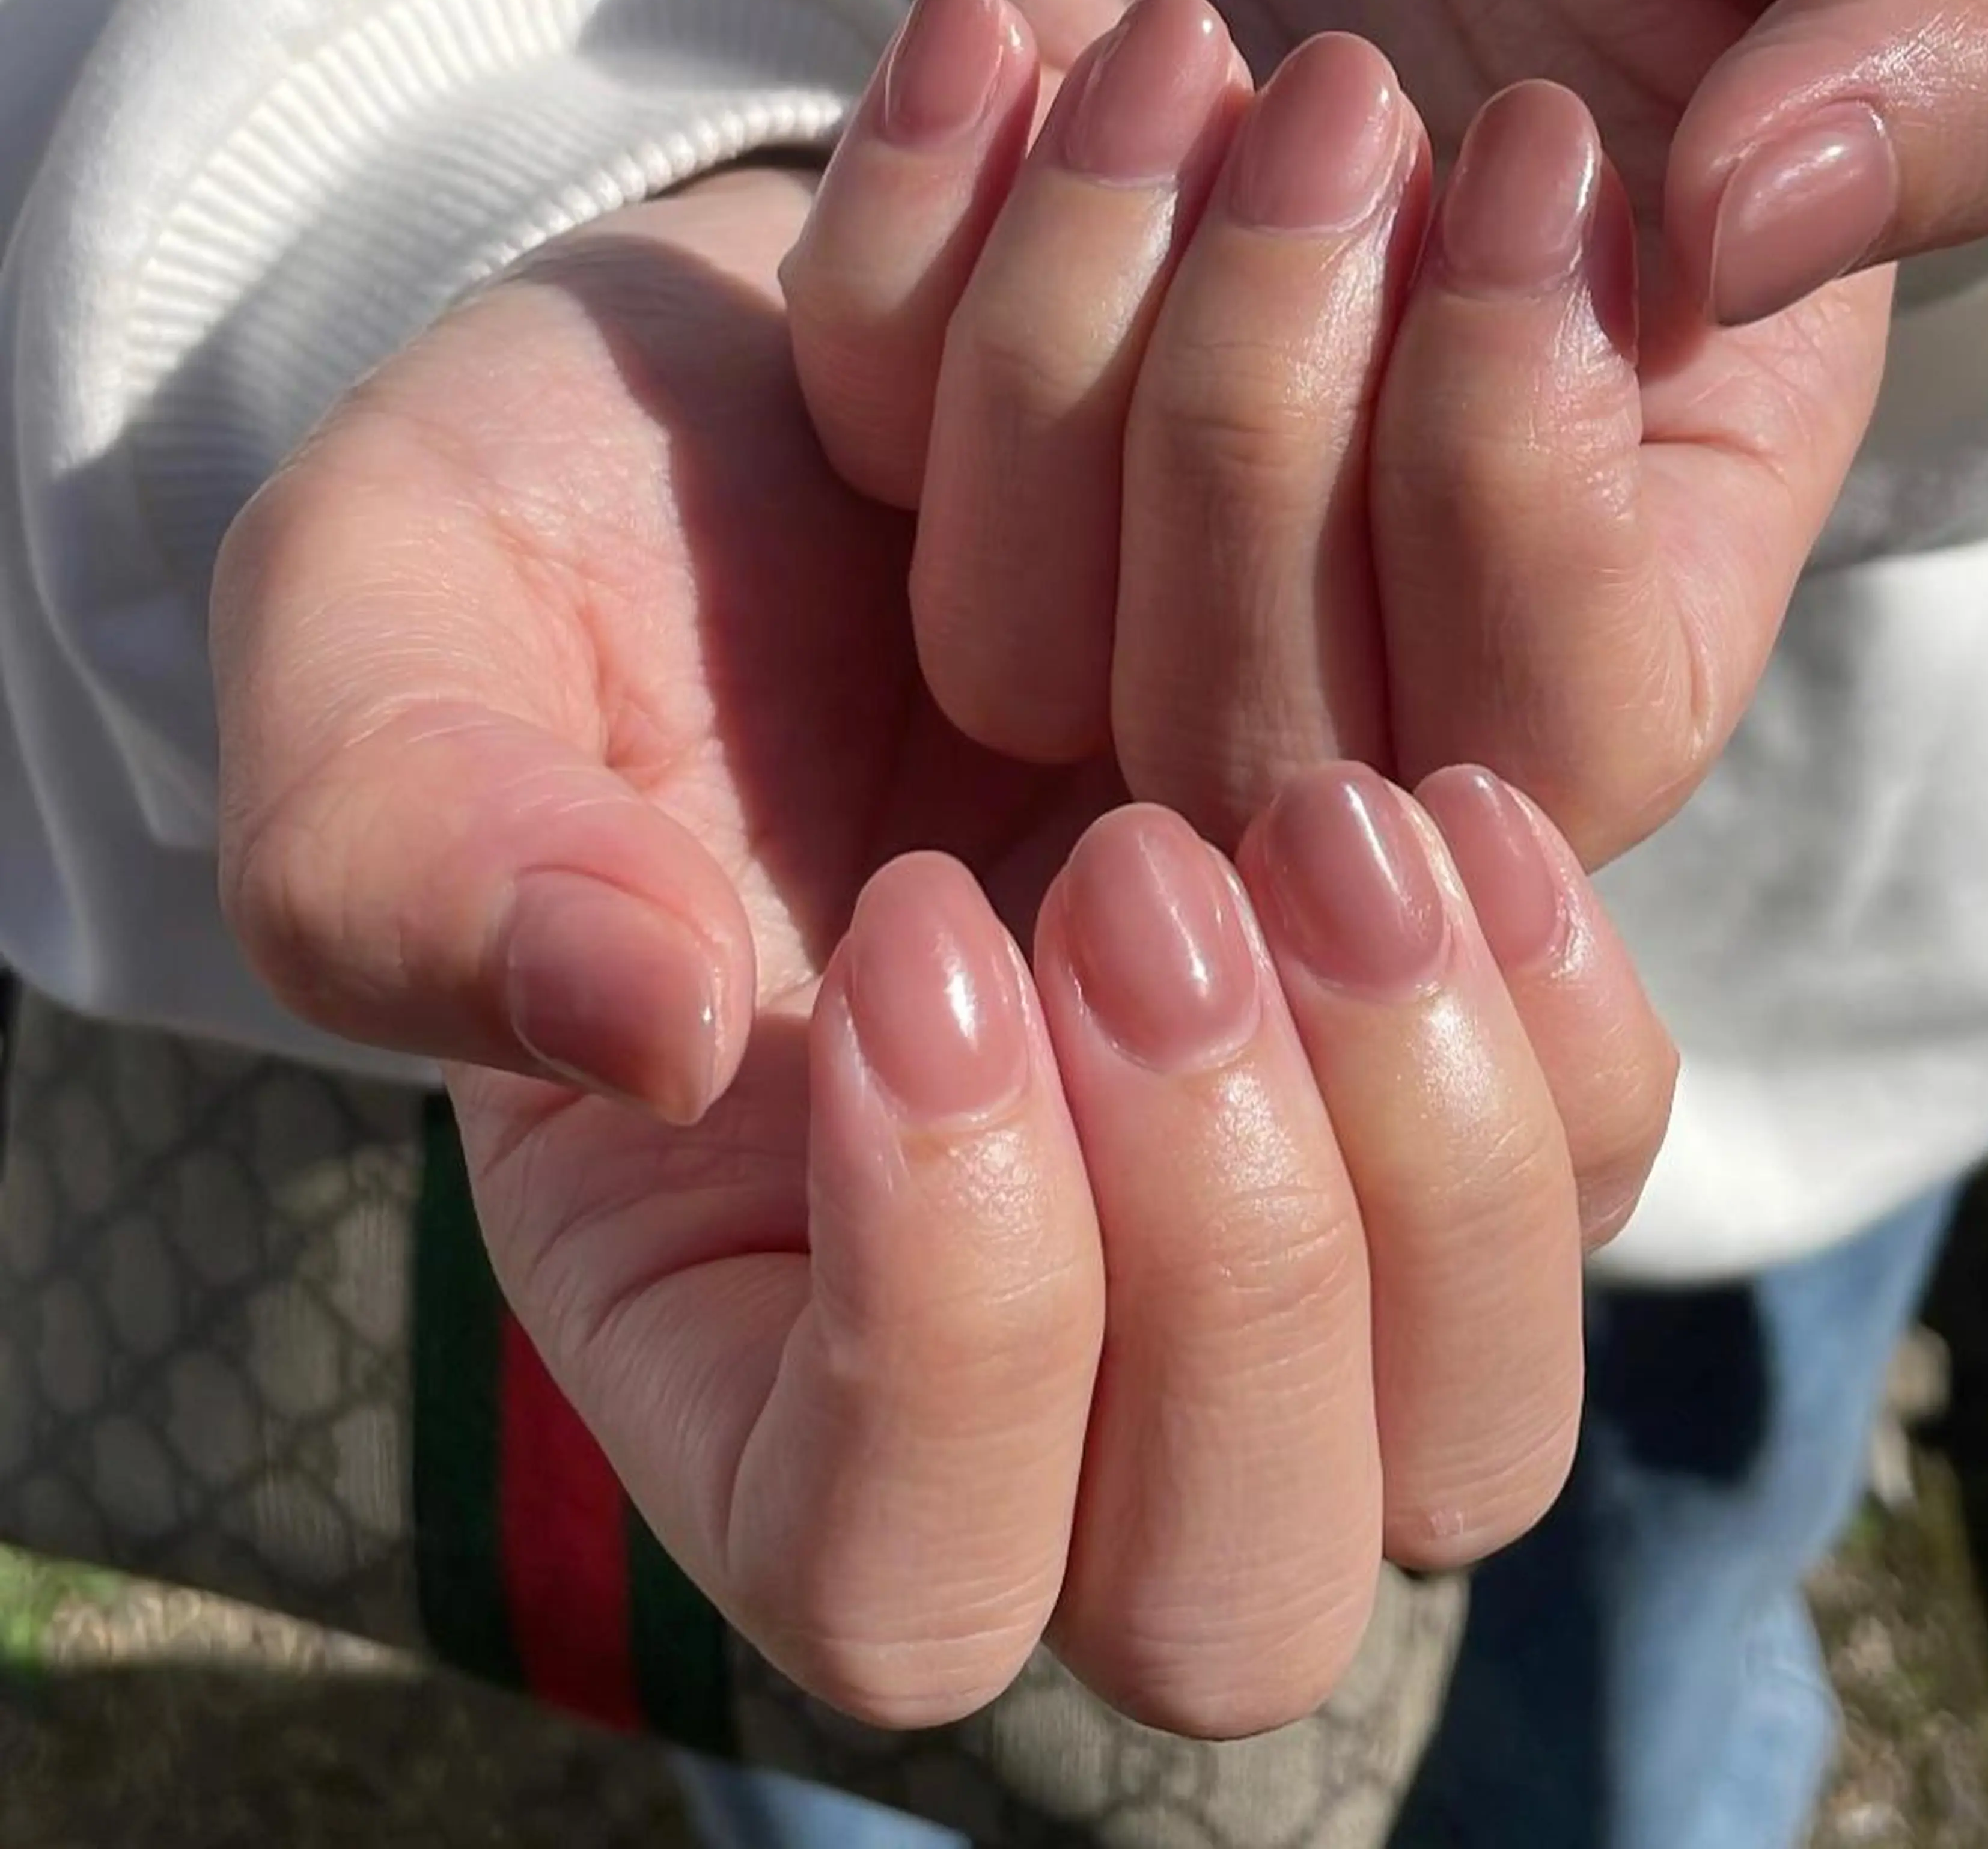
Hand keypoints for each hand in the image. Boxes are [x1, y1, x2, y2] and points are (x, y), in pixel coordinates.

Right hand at [210, 172, 1674, 1730]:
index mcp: (724, 1324)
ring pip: (1463, 1450)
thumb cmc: (577, 517)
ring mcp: (1253, 1228)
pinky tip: (1443, 806)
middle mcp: (1021, 1353)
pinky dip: (1560, 1021)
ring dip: (1432, 1151)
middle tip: (1141, 874)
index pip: (889, 1575)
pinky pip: (1595, 1175)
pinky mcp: (1411, 1070)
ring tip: (1323, 823)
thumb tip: (641, 1032)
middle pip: (1228, 1601)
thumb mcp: (389, 617)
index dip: (951, 1316)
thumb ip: (397, 851)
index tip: (916, 941)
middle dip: (1233, 1260)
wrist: (825, 389)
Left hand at [783, 0, 1882, 856]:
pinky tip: (1016, 30)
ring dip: (1072, 327)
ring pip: (1015, 642)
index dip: (1499, 485)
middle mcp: (1403, 574)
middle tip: (1342, 87)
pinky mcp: (975, 364)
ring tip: (1188, 54)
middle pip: (1249, 746)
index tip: (1536, 143)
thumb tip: (1763, 241)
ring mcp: (1162, 493)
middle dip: (1254, 412)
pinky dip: (909, 232)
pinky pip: (861, 436)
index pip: (1563, 734)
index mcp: (1671, 519)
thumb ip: (1961, 45)